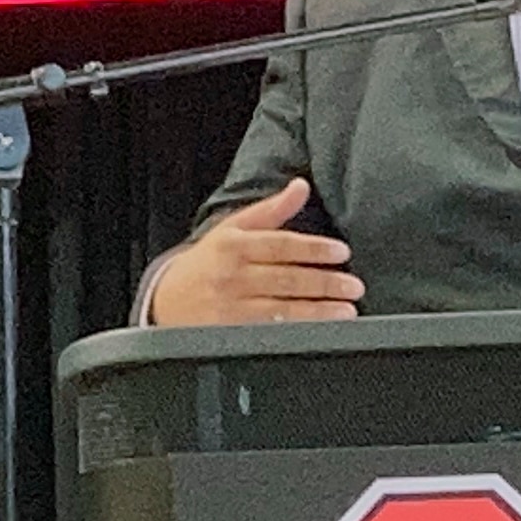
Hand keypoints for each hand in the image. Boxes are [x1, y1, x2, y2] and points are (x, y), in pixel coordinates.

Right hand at [145, 178, 363, 325]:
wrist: (166, 302)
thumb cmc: (208, 263)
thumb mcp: (233, 229)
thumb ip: (271, 210)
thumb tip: (301, 186)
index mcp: (234, 245)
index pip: (281, 245)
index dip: (314, 249)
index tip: (342, 253)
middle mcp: (233, 275)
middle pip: (286, 279)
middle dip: (324, 283)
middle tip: (354, 286)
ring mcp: (232, 307)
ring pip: (282, 309)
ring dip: (318, 311)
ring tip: (347, 310)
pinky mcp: (232, 333)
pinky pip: (271, 332)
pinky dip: (298, 331)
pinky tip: (321, 330)